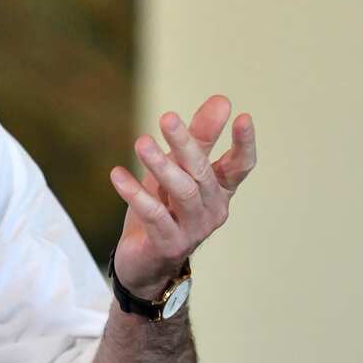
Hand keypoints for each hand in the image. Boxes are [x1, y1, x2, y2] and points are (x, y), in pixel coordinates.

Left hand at [108, 94, 256, 297]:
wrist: (145, 262)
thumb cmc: (165, 208)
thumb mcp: (179, 170)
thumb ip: (199, 138)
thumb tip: (222, 100)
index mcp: (219, 190)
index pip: (240, 166)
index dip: (244, 143)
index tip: (243, 116)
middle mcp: (212, 209)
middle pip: (202, 172)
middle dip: (186, 144)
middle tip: (167, 117)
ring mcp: (193, 229)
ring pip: (181, 192)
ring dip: (160, 165)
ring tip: (141, 142)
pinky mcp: (169, 244)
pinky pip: (153, 214)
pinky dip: (135, 194)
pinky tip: (117, 174)